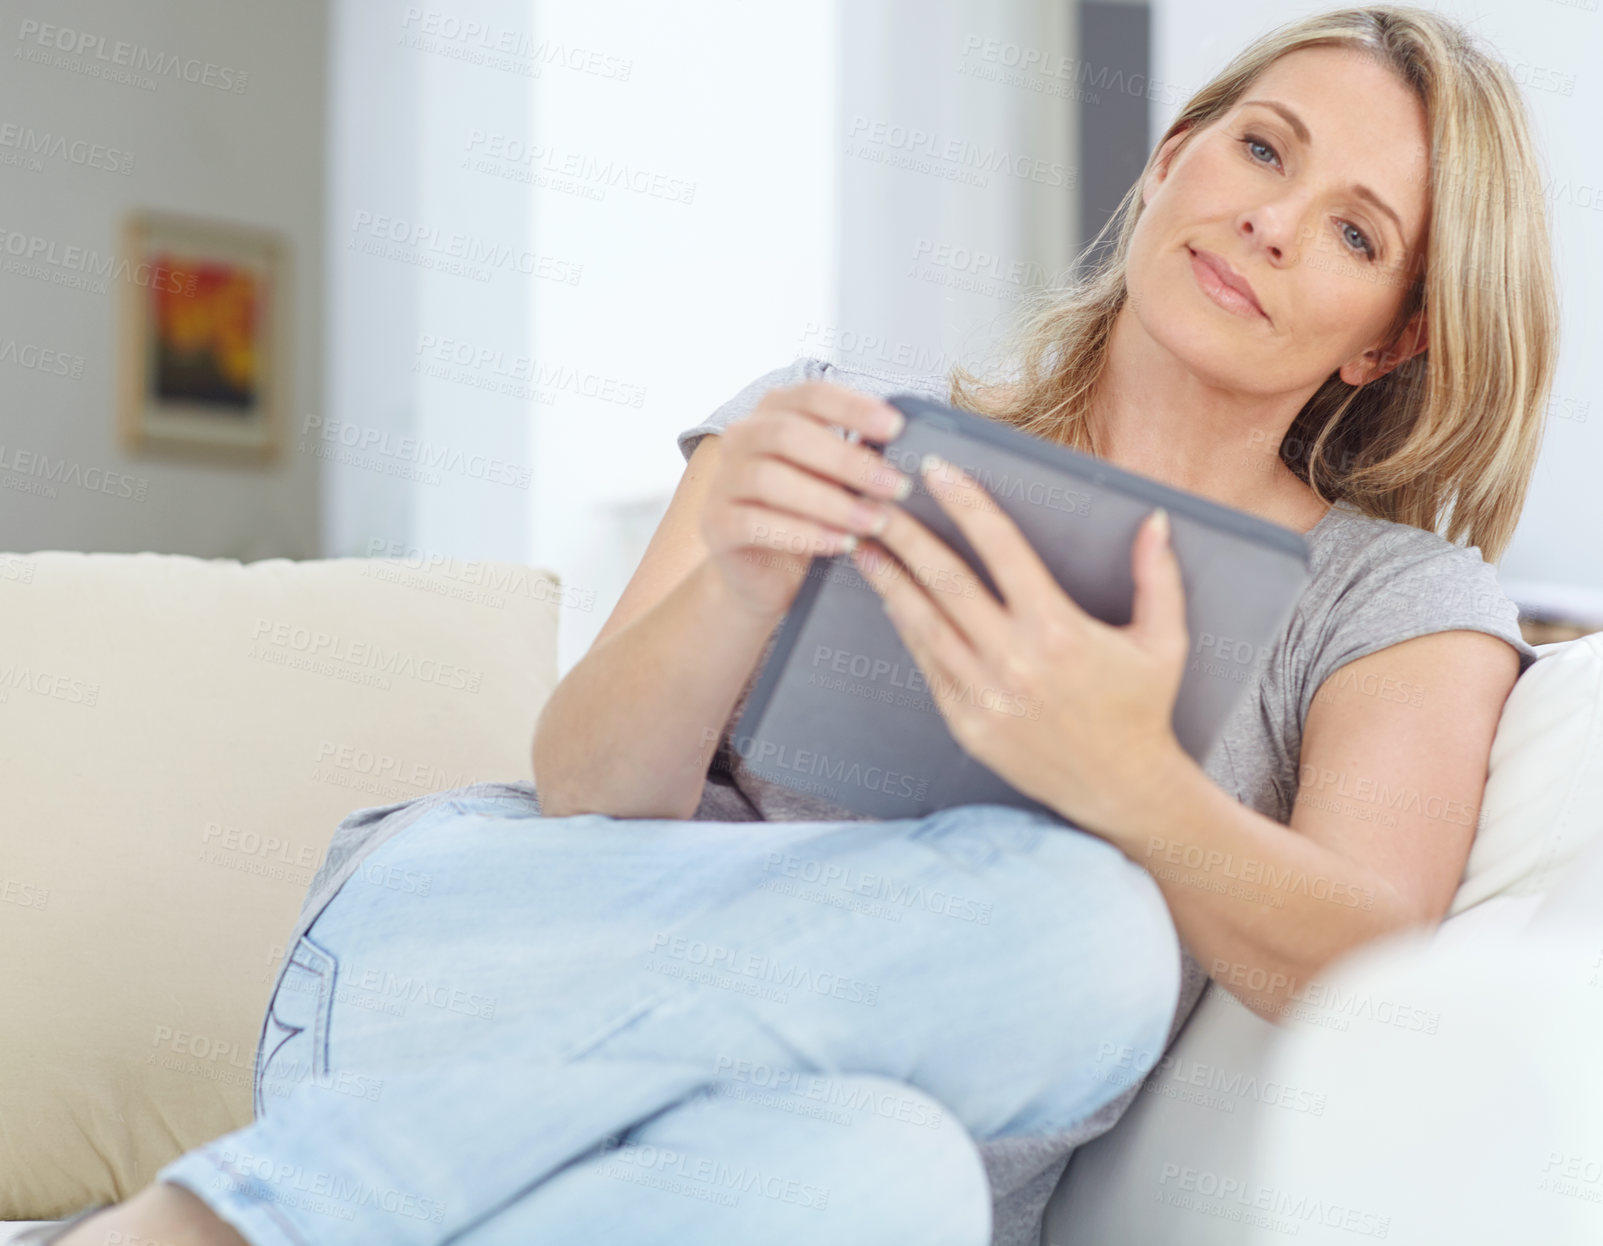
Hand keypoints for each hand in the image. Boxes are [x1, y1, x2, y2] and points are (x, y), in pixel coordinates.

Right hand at [700, 381, 911, 619]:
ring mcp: (723, 480)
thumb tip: (902, 453)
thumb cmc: (808, 519)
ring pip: (772, 479)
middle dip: (848, 460)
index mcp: (773, 414)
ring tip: (873, 521)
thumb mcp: (835, 482)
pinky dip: (803, 533)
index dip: (854, 407)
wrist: (766, 577)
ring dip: (830, 501)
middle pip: (790, 434)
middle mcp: (741, 438)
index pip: (811, 394)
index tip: (896, 427)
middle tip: (894, 486)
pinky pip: (756, 523)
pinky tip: (838, 543)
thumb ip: (855, 460)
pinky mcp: (715, 523)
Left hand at [849, 454, 1190, 835]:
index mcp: (1057, 628)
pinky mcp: (966, 721)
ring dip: (889, 579)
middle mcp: (1013, 658)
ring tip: (862, 544)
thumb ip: (1157, 576)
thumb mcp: (1164, 641)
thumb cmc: (1142, 709)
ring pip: (923, 623)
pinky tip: (889, 600)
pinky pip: (927, 664)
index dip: (966, 503)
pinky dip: (905, 628)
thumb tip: (1154, 520)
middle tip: (875, 500)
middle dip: (906, 534)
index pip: (1001, 548)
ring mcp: (984, 693)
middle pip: (946, 580)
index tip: (937, 470)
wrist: (1120, 789)